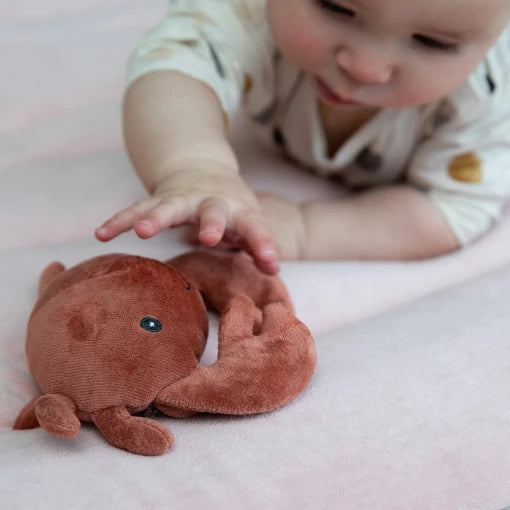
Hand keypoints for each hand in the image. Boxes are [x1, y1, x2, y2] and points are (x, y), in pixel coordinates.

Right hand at [95, 162, 278, 273]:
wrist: (204, 169)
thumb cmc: (230, 207)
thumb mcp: (249, 223)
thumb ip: (259, 246)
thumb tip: (274, 270)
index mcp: (238, 210)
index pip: (255, 226)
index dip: (262, 243)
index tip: (270, 261)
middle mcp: (211, 201)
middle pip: (212, 210)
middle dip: (210, 223)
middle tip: (209, 238)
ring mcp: (182, 199)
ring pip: (168, 207)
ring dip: (156, 218)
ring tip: (142, 232)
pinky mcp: (159, 200)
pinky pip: (136, 210)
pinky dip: (119, 220)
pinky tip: (101, 234)